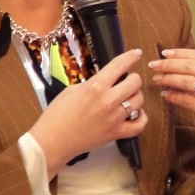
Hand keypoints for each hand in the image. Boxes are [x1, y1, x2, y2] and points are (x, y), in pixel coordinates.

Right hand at [26, 47, 147, 167]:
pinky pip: (139, 125)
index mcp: (95, 86)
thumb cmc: (57, 113)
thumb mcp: (72, 90)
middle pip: (135, 82)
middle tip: (126, 81)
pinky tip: (136, 113)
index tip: (137, 53)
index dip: (131, 57)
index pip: (119, 66)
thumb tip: (106, 81)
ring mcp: (115, 118)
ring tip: (128, 97)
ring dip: (136, 96)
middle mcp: (108, 100)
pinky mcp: (117, 133)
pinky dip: (141, 118)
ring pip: (139, 101)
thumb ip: (92, 84)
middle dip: (132, 78)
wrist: (53, 140)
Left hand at [149, 20, 194, 148]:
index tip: (167, 53)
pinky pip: (188, 101)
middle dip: (169, 64)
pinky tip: (166, 94)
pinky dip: (174, 96)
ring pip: (187, 83)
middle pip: (192, 67)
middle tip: (155, 64)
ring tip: (156, 77)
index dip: (182, 53)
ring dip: (168, 79)